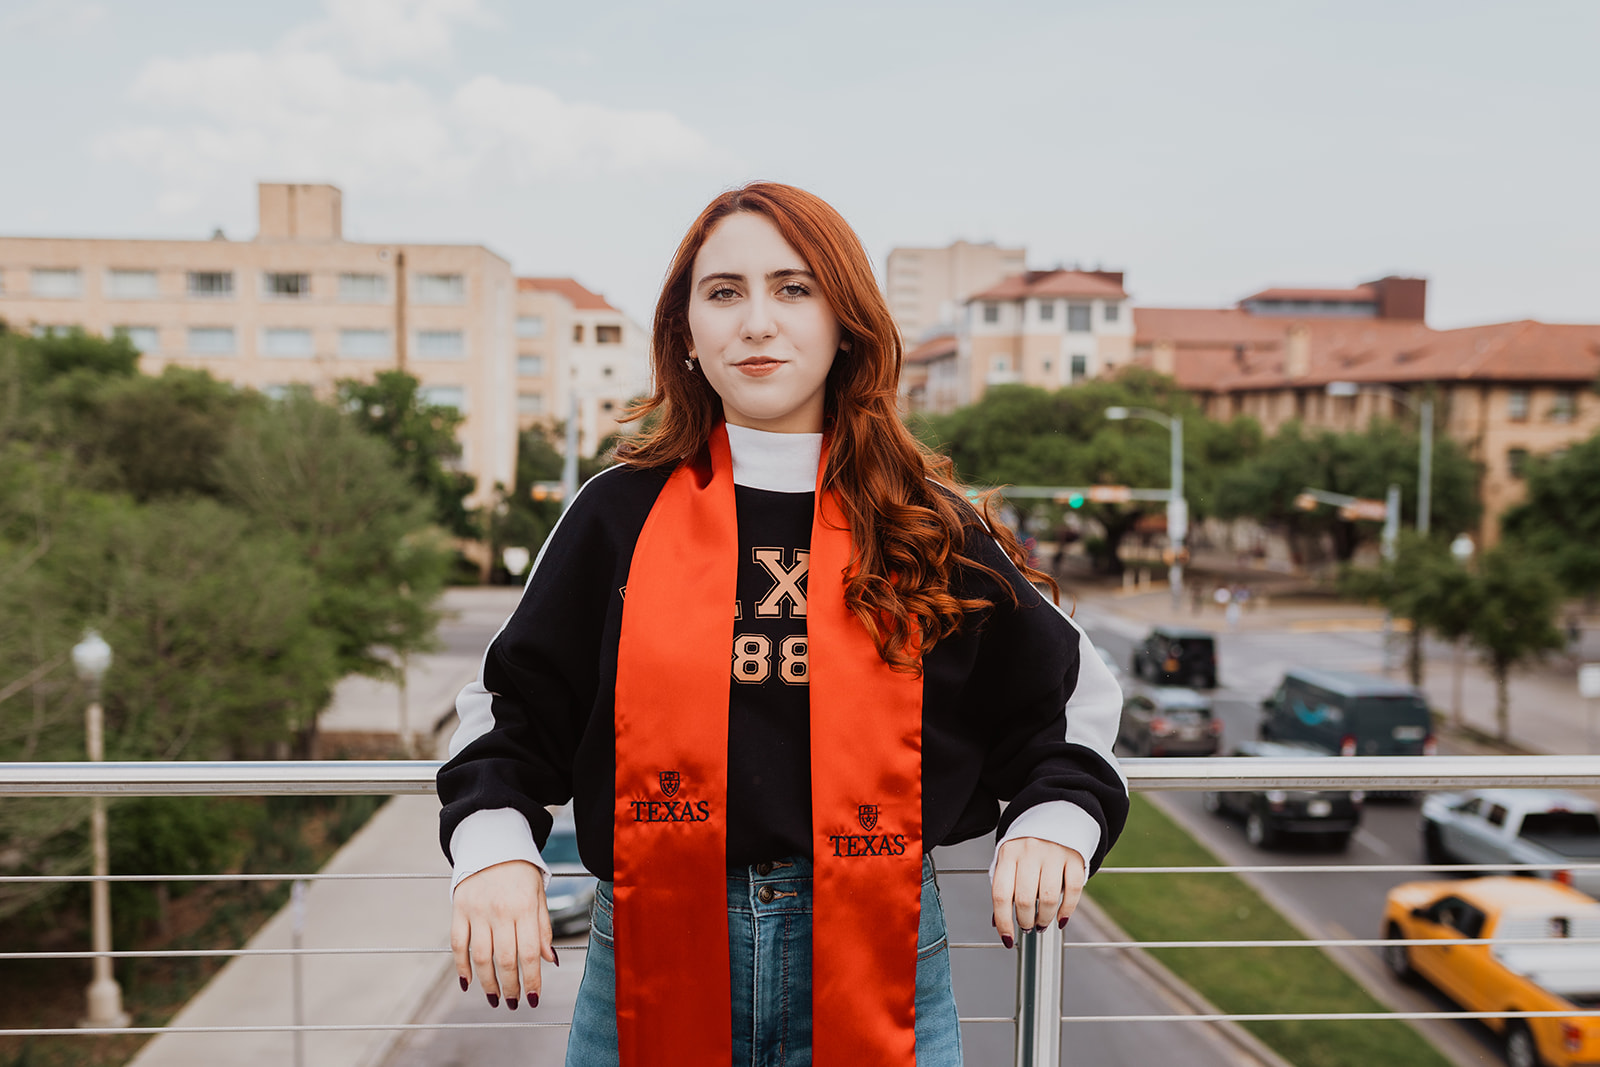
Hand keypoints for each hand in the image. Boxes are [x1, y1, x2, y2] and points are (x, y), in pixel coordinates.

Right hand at [450, 860, 555, 1008]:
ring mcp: (477, 911)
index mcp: (525, 907)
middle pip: (504, 960)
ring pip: (481, 957)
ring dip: (487, 983)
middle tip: (513, 1002)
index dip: (531, 980)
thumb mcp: (539, 895)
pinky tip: (468, 982)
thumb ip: (543, 928)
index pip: (529, 954)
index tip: (533, 999)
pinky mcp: (459, 909)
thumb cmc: (521, 872)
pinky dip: (461, 966)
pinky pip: (458, 944)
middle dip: (510, 987)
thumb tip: (549, 961)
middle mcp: (501, 911)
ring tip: (494, 998)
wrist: (492, 843)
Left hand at [991, 837, 1085, 946]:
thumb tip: (997, 923)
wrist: (1054, 813)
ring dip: (1044, 919)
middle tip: (1027, 927)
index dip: (1003, 922)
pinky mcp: (1074, 857)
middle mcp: (1029, 852)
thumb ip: (1003, 887)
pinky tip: (1061, 919)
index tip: (1007, 939)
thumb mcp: (1008, 859)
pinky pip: (1073, 890)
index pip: (1000, 894)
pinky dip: (1067, 910)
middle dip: (1025, 921)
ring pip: (1048, 898)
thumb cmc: (1026, 846)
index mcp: (1008, 853)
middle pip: (1024, 899)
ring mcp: (1053, 853)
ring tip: (1041, 923)